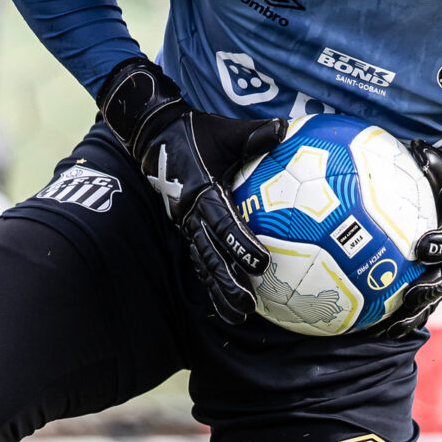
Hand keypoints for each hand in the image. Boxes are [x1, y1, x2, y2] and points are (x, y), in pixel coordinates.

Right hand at [97, 57, 286, 324]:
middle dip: (227, 282)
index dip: (241, 244)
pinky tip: (225, 302)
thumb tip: (286, 127)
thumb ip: (255, 134)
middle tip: (248, 305)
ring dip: (218, 290)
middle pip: (209, 254)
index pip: (223, 222)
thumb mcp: (226, 130)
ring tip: (238, 314)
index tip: (262, 264)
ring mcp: (184, 223)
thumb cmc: (196, 131)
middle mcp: (190, 213)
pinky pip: (199, 258)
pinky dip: (211, 281)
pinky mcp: (185, 228)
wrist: (154, 134)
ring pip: (202, 263)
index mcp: (201, 190)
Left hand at [373, 140, 441, 339]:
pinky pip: (423, 304)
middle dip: (427, 291)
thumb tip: (415, 145)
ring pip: (434, 299)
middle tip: (408, 298)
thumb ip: (434, 163)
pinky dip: (405, 318)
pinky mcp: (440, 280)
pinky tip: (379, 331)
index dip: (438, 244)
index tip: (420, 247)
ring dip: (413, 316)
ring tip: (390, 331)